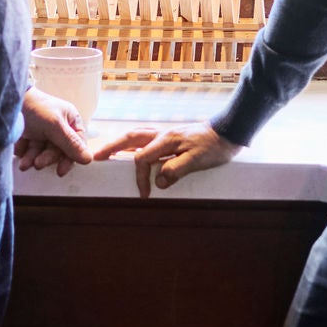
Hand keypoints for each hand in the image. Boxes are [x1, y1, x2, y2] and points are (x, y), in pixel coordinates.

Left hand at [15, 88, 92, 176]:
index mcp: (70, 120)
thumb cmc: (35, 107)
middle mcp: (58, 126)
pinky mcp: (28, 135)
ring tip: (24, 164)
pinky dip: (23, 152)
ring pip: (42, 152)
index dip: (69, 159)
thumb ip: (71, 143)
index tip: (60, 171)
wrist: (8, 101)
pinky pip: (28, 150)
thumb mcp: (55, 125)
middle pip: (57, 151)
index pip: (76, 145)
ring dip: (33, 158)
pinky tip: (18, 150)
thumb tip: (89, 159)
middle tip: (38, 164)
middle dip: (46, 158)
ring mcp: (42, 131)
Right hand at [87, 122, 238, 197]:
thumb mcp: (197, 160)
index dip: (140, 178)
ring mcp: (166, 134)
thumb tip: (157, 181)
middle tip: (97, 157)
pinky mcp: (171, 137)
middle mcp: (162, 134)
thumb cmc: (214, 146)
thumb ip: (176, 170)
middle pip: (130, 139)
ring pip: (136, 136)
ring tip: (108, 152)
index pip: (142, 159)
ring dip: (120, 144)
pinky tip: (132, 150)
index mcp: (166, 140)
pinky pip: (146, 139)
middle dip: (112, 148)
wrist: (229, 132)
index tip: (145, 194)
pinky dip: (134, 144)